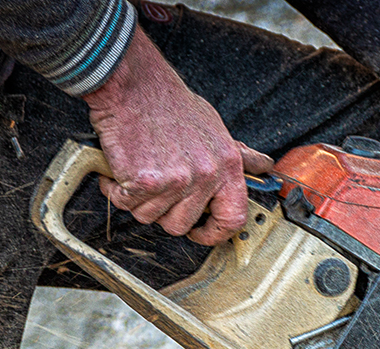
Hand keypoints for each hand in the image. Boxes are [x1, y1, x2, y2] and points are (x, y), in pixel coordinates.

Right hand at [83, 26, 274, 244]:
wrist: (134, 84)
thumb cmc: (170, 103)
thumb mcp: (215, 127)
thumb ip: (238, 154)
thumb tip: (264, 166)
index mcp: (227, 165)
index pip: (233, 218)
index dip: (214, 233)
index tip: (200, 232)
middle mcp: (205, 175)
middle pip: (181, 225)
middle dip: (162, 212)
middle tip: (154, 187)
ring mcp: (176, 180)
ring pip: (151, 217)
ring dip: (138, 200)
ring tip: (138, 171)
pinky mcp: (145, 181)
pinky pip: (126, 204)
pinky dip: (115, 190)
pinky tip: (119, 171)